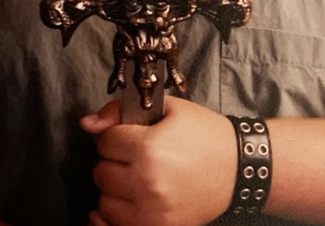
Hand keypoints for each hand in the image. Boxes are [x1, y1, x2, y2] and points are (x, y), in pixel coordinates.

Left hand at [80, 96, 236, 225]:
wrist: (237, 168)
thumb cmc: (204, 134)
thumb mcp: (169, 109)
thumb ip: (122, 111)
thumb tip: (87, 123)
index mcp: (148, 148)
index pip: (105, 141)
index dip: (116, 134)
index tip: (130, 135)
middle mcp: (146, 183)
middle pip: (102, 171)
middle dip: (114, 160)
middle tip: (135, 155)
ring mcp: (152, 212)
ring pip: (105, 201)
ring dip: (115, 188)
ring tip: (135, 178)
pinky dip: (114, 216)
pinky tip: (126, 202)